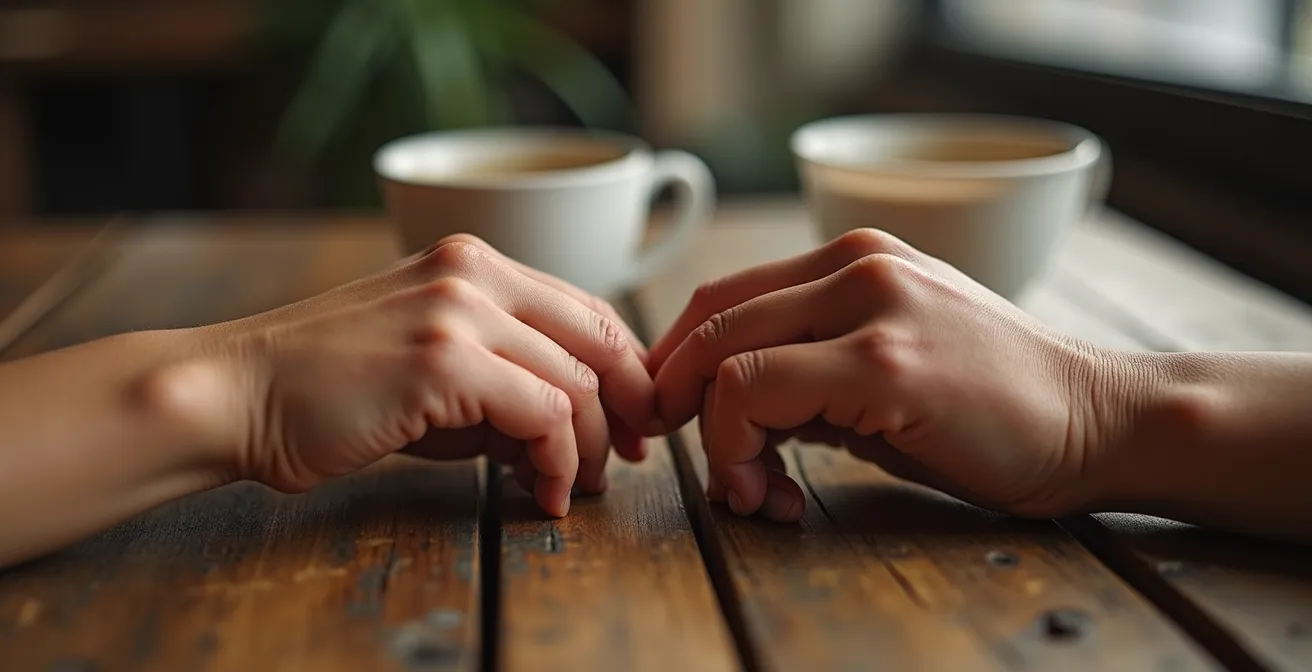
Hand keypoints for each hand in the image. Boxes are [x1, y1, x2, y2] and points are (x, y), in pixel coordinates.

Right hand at [208, 234, 656, 516]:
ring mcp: (459, 310)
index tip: (633, 423)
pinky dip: (558, 462)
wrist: (236, 395)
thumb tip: (572, 427)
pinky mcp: (444, 360)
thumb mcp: (433, 370)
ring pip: (577, 381)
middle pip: (599, 338)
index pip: (586, 309)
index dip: (624, 370)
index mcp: (473, 261)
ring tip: (572, 488)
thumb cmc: (329, 390)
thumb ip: (505, 380)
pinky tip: (543, 491)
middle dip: (628, 408)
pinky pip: (544, 414)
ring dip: (591, 448)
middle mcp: (474, 270)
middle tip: (629, 460)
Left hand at [649, 229, 1122, 521]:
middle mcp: (857, 264)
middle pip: (710, 319)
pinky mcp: (886, 362)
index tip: (677, 423)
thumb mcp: (885, 367)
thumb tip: (722, 407)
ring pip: (724, 355)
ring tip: (748, 489)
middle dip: (676, 399)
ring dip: (711, 436)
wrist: (1100, 421)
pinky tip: (772, 490)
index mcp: (855, 258)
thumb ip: (807, 371)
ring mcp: (873, 307)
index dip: (679, 364)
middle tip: (687, 459)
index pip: (723, 298)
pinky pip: (758, 390)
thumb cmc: (992, 409)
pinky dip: (738, 447)